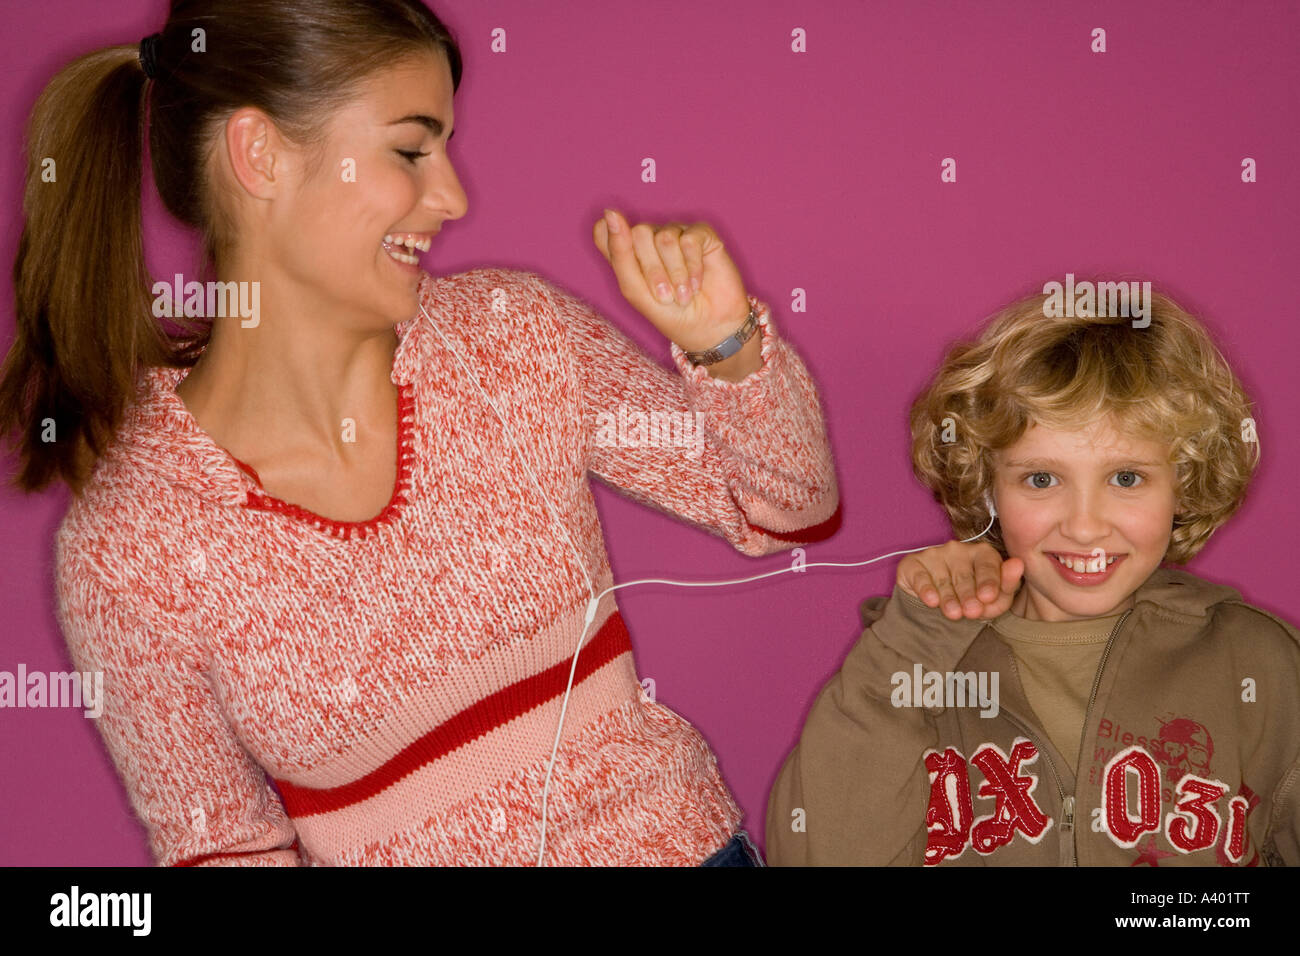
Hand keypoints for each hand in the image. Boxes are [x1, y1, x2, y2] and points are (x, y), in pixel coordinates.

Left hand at [592, 209, 750, 353]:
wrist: (708, 328)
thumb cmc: (668, 313)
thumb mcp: (635, 290)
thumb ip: (619, 253)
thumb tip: (610, 212)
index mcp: (627, 251)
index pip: (605, 229)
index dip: (615, 242)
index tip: (630, 269)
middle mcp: (650, 238)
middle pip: (639, 232)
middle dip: (653, 271)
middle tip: (665, 296)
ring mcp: (676, 234)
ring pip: (665, 238)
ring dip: (675, 273)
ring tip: (683, 295)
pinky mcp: (701, 235)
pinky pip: (690, 240)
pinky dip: (693, 267)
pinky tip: (697, 284)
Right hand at [896, 540, 1023, 620]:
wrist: (938, 609)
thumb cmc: (973, 600)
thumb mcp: (994, 600)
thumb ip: (1007, 585)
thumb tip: (1018, 564)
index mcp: (981, 553)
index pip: (987, 563)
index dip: (989, 580)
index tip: (988, 596)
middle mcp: (957, 550)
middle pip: (964, 574)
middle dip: (968, 595)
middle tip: (972, 611)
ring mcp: (934, 555)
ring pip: (943, 579)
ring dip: (949, 598)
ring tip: (953, 613)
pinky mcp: (913, 564)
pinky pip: (921, 577)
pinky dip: (926, 589)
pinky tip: (932, 601)